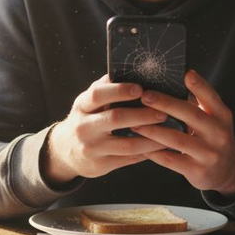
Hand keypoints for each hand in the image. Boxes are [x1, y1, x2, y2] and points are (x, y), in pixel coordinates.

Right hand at [42, 74, 168, 184]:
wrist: (65, 150)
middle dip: (143, 114)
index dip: (120, 91)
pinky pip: (129, 159)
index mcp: (82, 106)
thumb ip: (106, 87)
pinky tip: (160, 145)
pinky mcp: (100, 165)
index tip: (141, 89)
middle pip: (116, 118)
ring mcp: (91, 148)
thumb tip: (134, 69)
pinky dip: (147, 151)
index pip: (98, 95)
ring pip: (127, 144)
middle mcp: (84, 127)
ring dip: (152, 137)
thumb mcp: (89, 102)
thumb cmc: (87, 118)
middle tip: (163, 112)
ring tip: (169, 131)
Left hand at [132, 70, 234, 198]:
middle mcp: (218, 133)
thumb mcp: (215, 118)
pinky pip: (171, 160)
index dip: (200, 85)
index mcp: (222, 116)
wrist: (227, 170)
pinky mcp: (197, 170)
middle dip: (165, 104)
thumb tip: (177, 78)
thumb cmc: (212, 136)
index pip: (211, 97)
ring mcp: (209, 153)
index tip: (185, 74)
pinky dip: (153, 152)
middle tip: (145, 96)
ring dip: (153, 130)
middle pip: (190, 115)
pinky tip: (139, 145)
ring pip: (177, 139)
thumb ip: (200, 102)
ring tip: (135, 123)